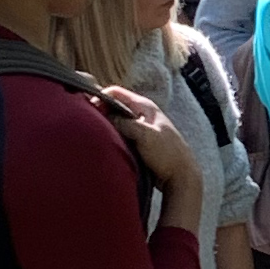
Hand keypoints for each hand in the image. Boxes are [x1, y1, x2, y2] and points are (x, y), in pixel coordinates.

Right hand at [93, 84, 203, 205]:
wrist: (182, 176)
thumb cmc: (167, 154)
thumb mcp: (144, 135)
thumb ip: (124, 123)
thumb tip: (104, 117)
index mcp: (145, 106)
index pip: (116, 92)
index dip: (100, 98)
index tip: (88, 110)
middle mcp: (142, 113)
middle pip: (114, 106)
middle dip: (101, 112)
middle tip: (87, 123)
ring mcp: (141, 127)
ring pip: (117, 120)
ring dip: (106, 125)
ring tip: (94, 134)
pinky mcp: (140, 140)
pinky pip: (121, 133)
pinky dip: (112, 135)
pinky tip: (105, 143)